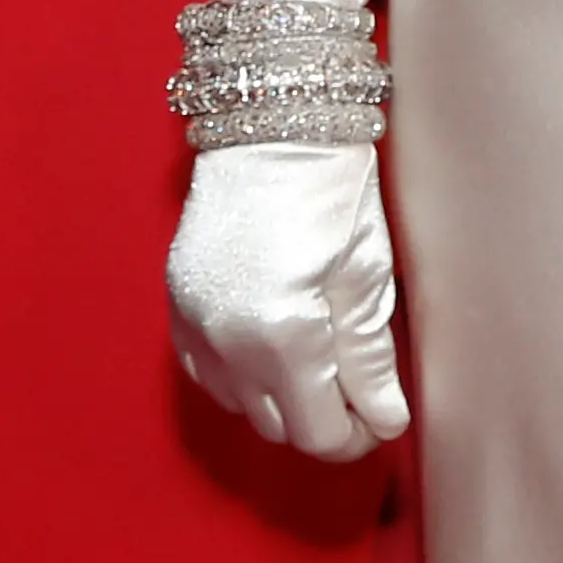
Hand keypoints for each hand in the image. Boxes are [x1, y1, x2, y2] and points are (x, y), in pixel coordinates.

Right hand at [167, 141, 407, 458]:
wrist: (272, 126)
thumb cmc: (328, 189)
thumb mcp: (366, 275)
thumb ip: (369, 359)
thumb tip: (384, 419)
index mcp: (282, 336)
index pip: (318, 433)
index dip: (357, 436)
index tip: (382, 417)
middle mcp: (227, 341)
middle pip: (279, 428)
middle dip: (323, 418)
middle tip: (361, 391)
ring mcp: (194, 324)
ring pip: (242, 406)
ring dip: (283, 398)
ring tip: (322, 356)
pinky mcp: (178, 305)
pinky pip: (207, 373)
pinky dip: (242, 374)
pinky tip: (276, 346)